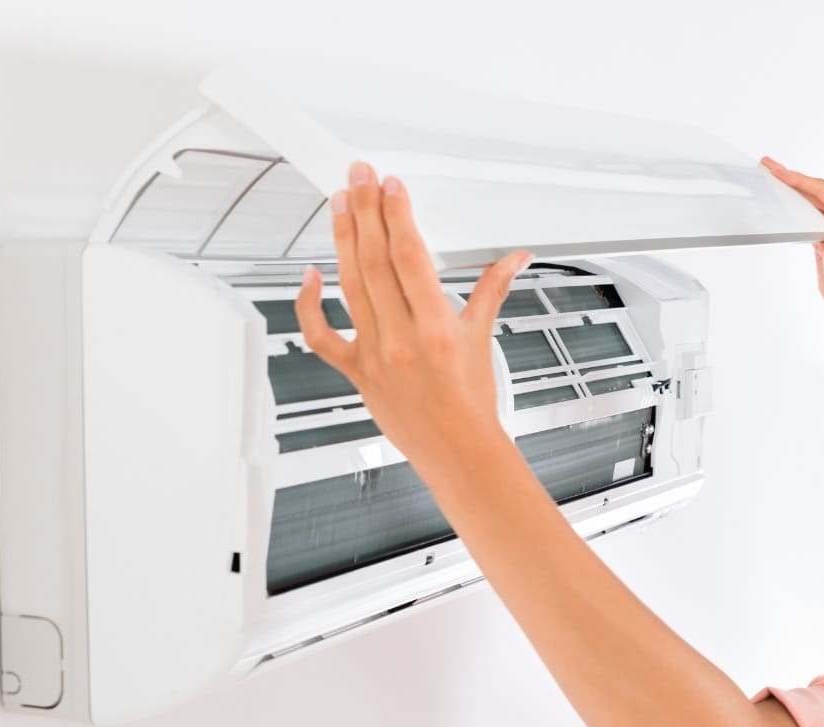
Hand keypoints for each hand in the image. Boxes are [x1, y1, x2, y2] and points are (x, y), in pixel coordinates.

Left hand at [294, 160, 532, 478]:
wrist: (458, 452)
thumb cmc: (472, 404)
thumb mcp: (483, 339)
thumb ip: (492, 290)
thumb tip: (514, 259)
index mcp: (436, 328)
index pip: (409, 257)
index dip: (396, 215)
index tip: (390, 186)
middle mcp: (401, 338)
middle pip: (375, 261)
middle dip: (365, 212)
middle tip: (358, 177)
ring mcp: (374, 354)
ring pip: (349, 286)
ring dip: (342, 240)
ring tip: (339, 205)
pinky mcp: (356, 371)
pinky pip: (322, 335)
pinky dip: (309, 304)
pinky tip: (309, 274)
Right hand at [760, 156, 823, 309]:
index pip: (821, 190)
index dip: (798, 180)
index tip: (778, 171)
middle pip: (815, 188)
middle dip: (791, 176)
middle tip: (768, 165)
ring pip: (811, 197)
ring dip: (791, 187)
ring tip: (771, 175)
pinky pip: (809, 210)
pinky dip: (794, 202)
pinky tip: (782, 197)